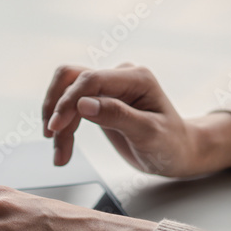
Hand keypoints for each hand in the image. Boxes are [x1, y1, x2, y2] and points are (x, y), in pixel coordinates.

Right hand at [42, 64, 230, 176]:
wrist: (178, 152)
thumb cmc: (171, 144)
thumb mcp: (149, 133)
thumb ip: (117, 116)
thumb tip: (83, 104)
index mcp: (136, 78)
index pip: (90, 79)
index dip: (68, 101)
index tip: (56, 127)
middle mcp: (120, 77)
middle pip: (71, 81)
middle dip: (58, 110)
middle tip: (53, 138)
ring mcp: (108, 87)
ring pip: (65, 93)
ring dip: (57, 121)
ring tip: (60, 154)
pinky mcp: (98, 100)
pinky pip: (70, 107)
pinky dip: (63, 128)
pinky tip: (62, 149)